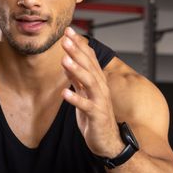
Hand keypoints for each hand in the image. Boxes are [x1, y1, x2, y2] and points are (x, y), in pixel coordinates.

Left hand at [60, 28, 121, 157]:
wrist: (108, 141)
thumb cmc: (95, 117)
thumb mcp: (84, 94)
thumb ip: (77, 78)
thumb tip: (67, 61)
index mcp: (97, 81)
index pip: (89, 58)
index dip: (79, 44)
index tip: (68, 31)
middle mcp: (101, 88)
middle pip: (89, 66)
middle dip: (77, 52)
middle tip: (66, 39)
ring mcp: (100, 101)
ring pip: (89, 82)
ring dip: (77, 70)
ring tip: (65, 60)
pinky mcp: (97, 115)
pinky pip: (85, 106)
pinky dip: (75, 99)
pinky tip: (64, 93)